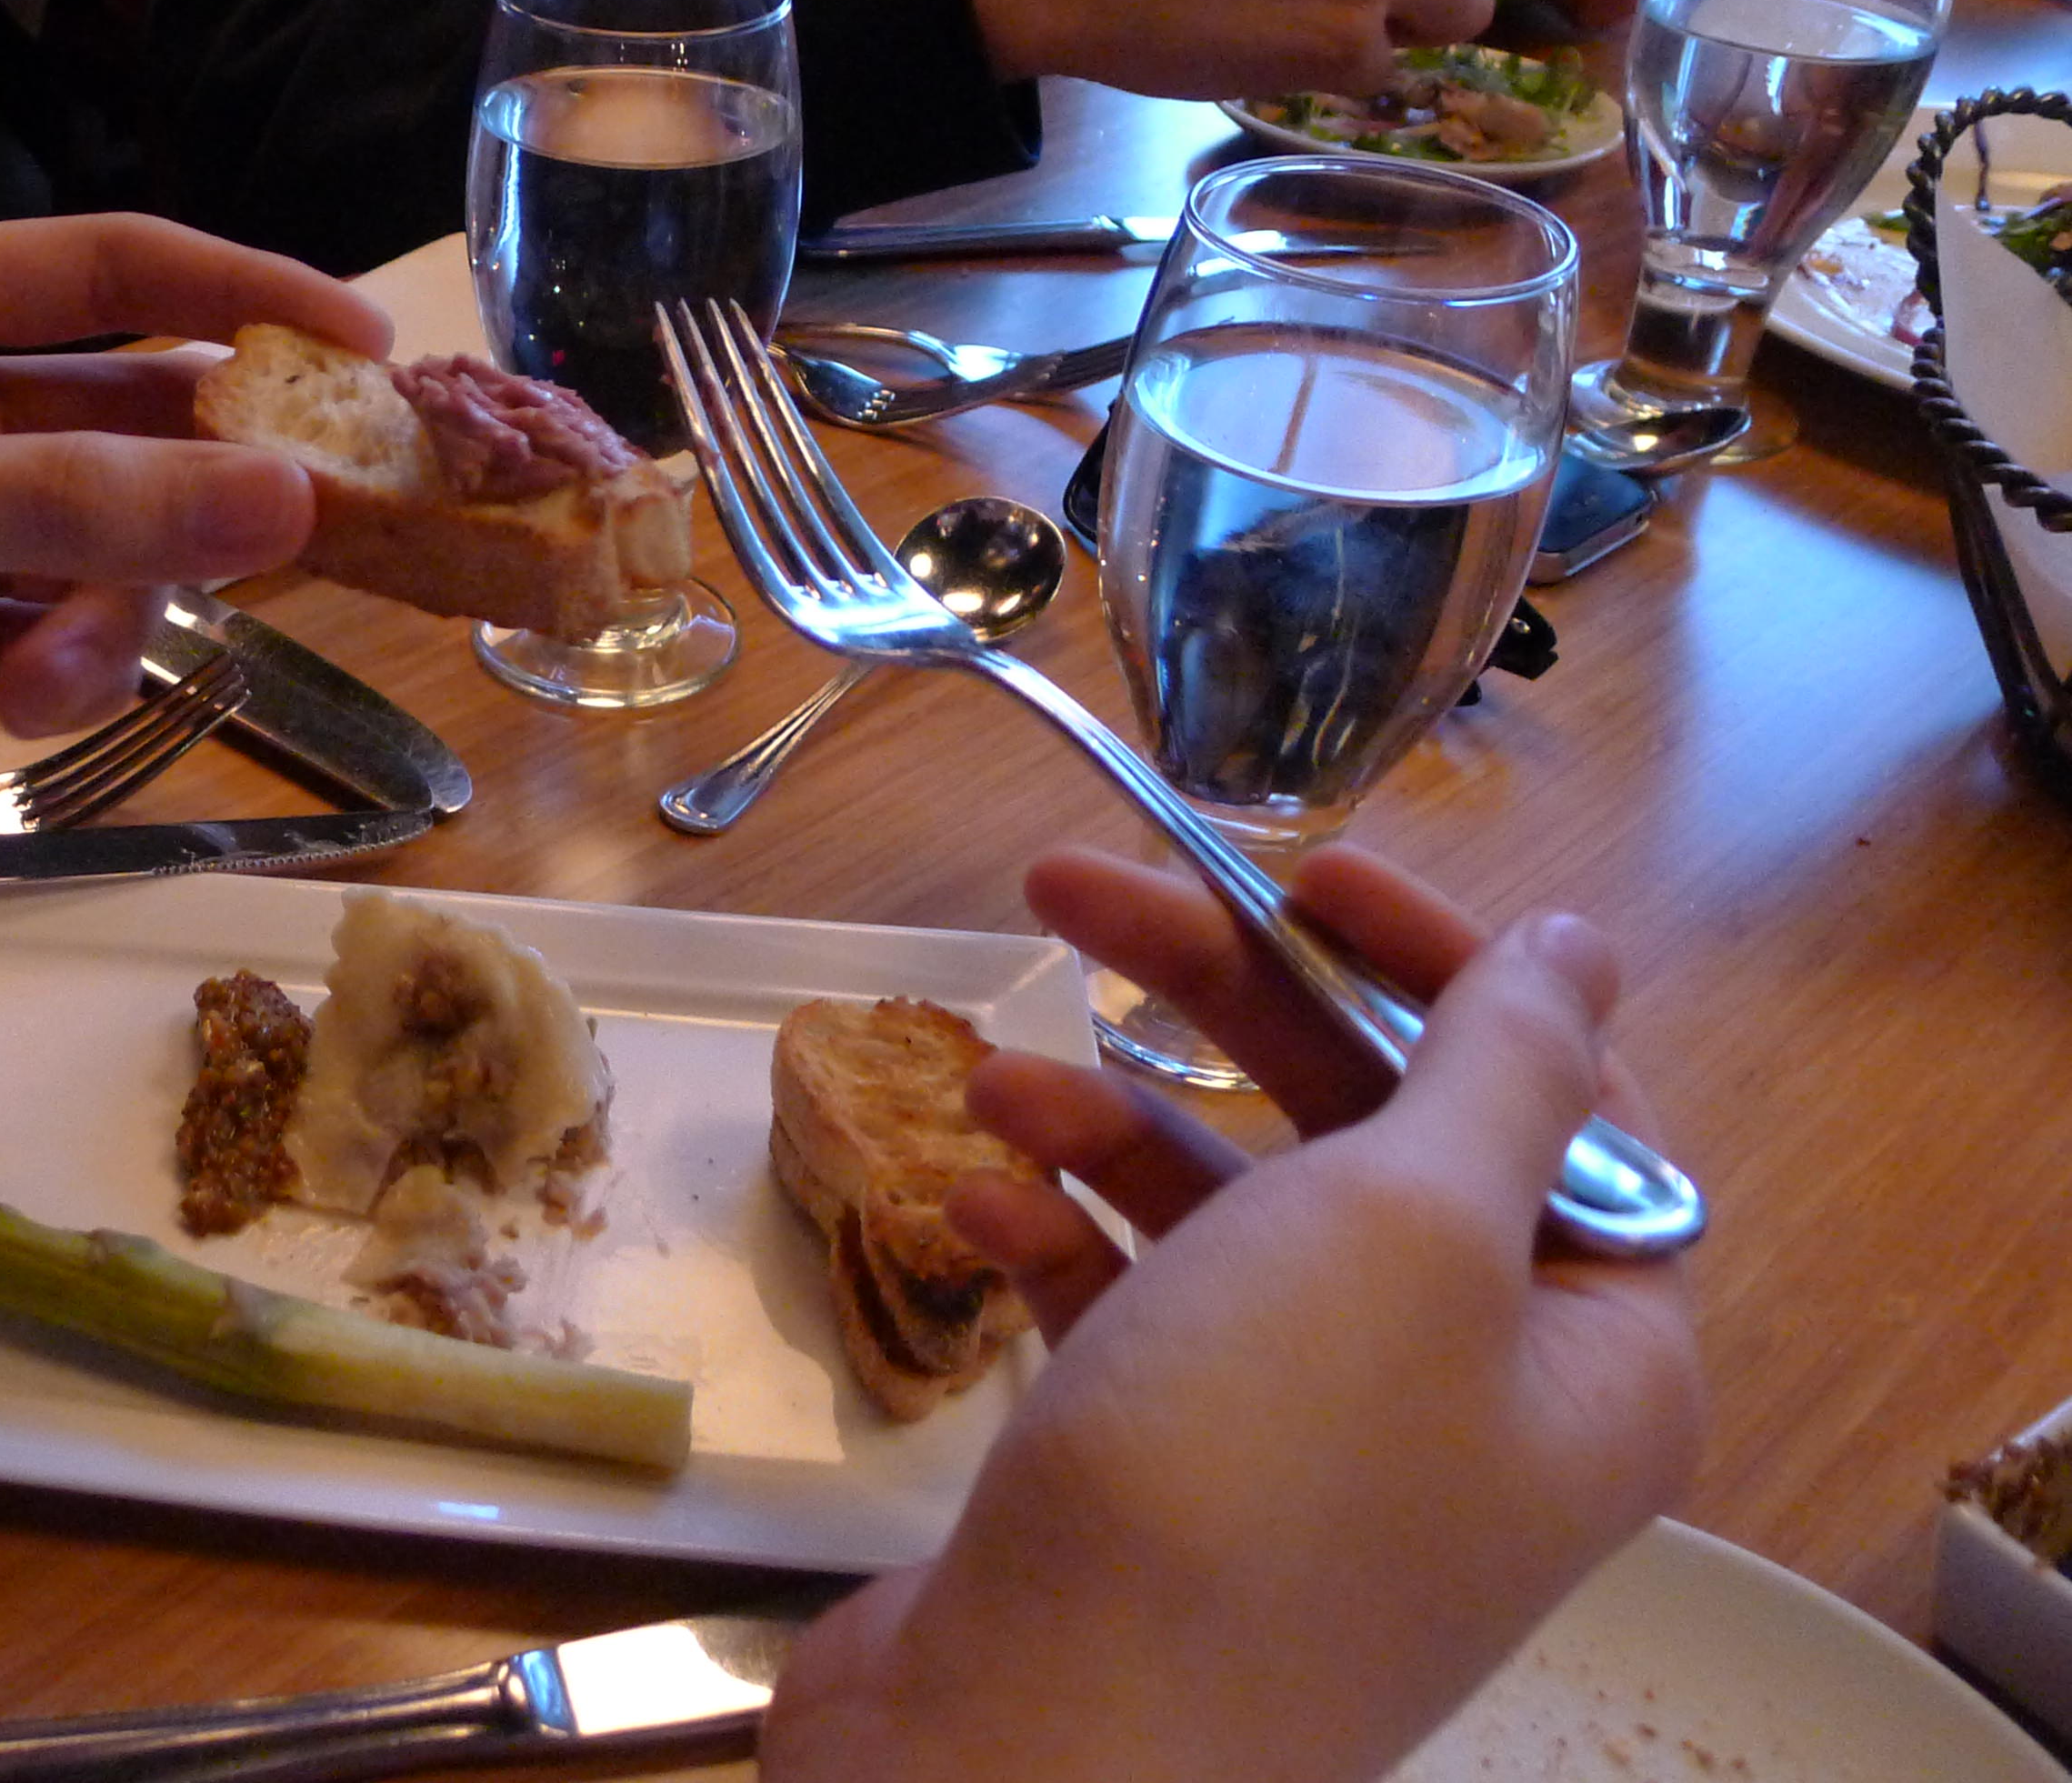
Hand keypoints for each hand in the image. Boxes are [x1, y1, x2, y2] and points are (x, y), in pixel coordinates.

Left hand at [0, 214, 384, 897]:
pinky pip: (65, 649)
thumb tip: (288, 499)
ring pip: (117, 550)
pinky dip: (73, 680)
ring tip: (64, 672)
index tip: (369, 348)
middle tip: (335, 518)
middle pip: (137, 416)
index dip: (244, 299)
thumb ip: (74, 507)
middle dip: (220, 472)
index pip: (111, 271)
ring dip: (125, 605)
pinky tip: (20, 716)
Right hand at [758, 845, 1702, 1782]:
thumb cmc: (1256, 1472)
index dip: (1433, 966)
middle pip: (1365, 1134)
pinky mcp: (1164, 1482)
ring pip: (1228, 1217)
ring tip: (990, 1080)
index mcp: (1591, 1355)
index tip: (1294, 869)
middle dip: (1223, 1004)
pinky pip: (1130, 1314)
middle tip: (1074, 894)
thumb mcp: (1410, 1231)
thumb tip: (1585, 950)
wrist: (1044, 1747)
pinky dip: (1055, 1240)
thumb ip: (1503, 1068)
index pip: (1554, 1101)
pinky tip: (973, 1209)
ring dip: (1107, 1121)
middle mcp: (1470, 1402)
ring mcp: (1308, 1452)